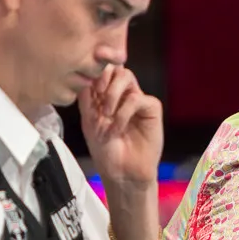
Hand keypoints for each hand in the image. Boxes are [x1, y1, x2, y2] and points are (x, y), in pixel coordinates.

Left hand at [79, 65, 163, 186]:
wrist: (122, 172)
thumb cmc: (105, 150)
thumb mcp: (88, 121)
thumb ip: (87, 97)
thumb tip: (86, 73)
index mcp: (106, 95)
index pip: (102, 70)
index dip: (95, 68)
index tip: (88, 83)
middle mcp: (122, 94)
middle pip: (115, 67)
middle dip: (104, 78)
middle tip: (99, 96)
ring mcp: (138, 100)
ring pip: (127, 76)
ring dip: (113, 94)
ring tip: (107, 115)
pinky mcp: (151, 109)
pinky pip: (137, 98)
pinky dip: (124, 112)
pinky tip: (118, 127)